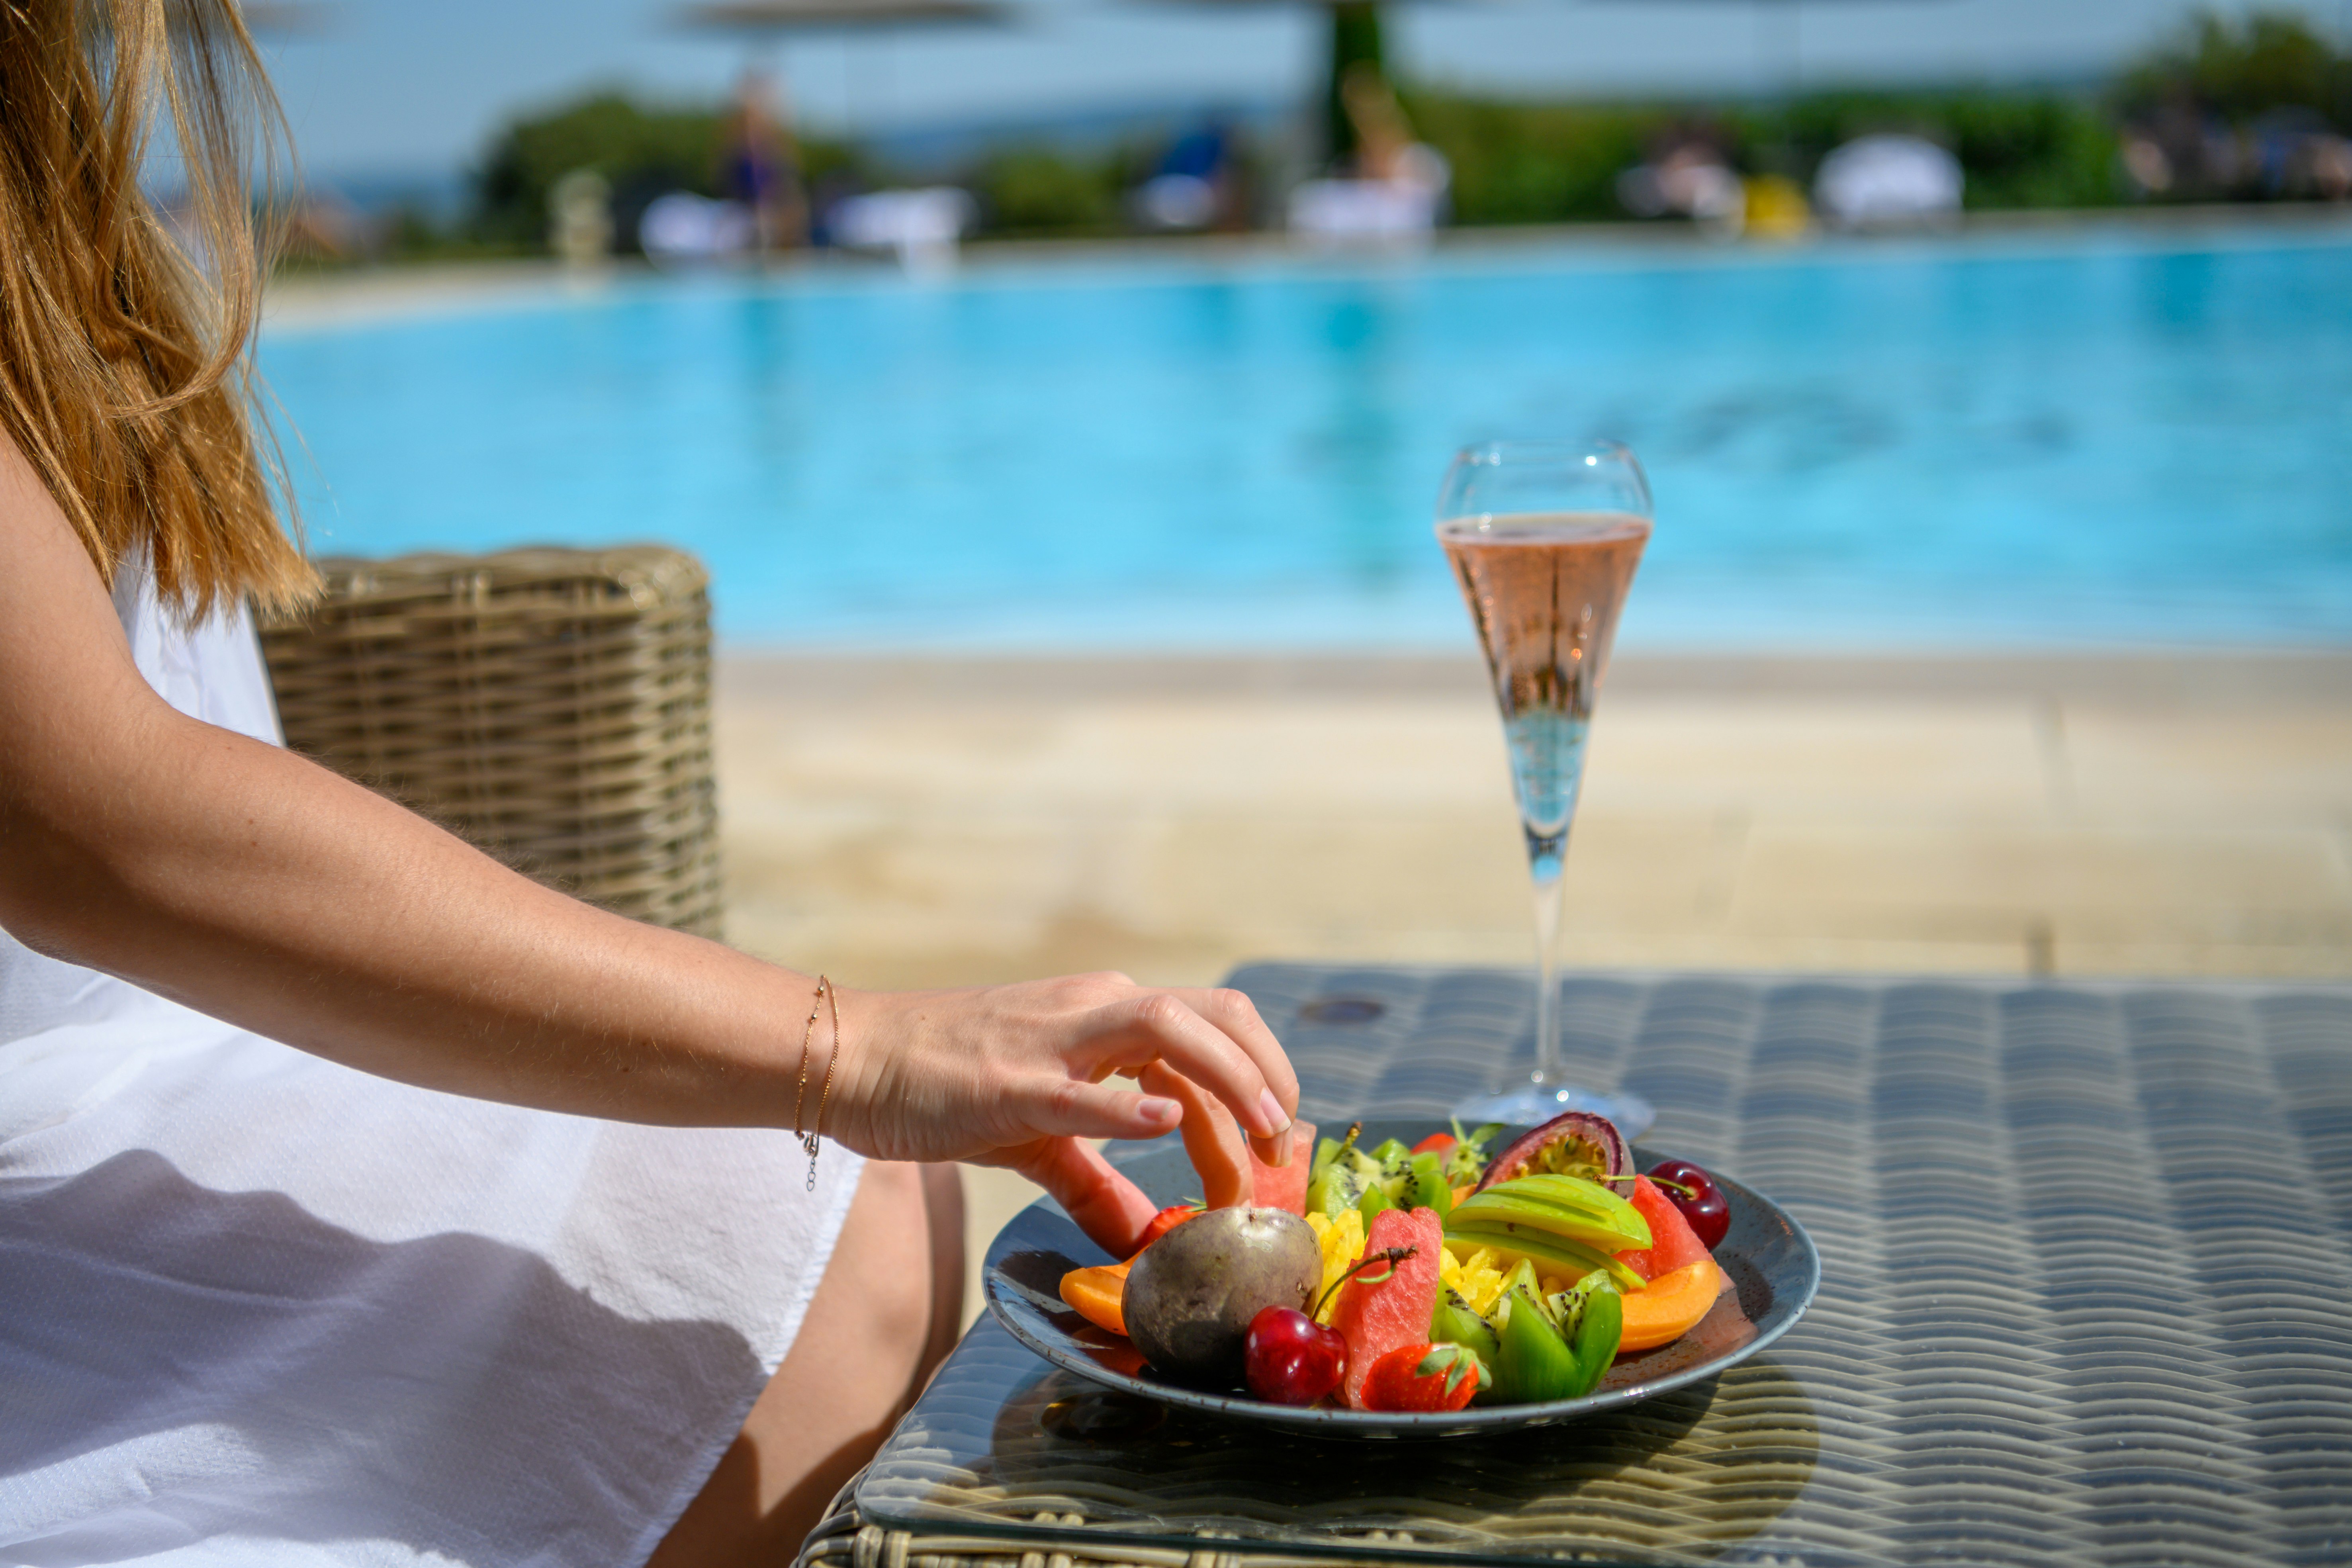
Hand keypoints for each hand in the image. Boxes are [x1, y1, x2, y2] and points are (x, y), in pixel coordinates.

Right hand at [828, 973, 1298, 1255]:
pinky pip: (1080, 1091)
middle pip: (1214, 1017)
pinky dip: (1128, 1106)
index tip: (1269, 1153)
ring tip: (1259, 1136)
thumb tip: (1137, 1236)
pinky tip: (1167, 1118)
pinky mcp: (1009, 1082)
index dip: (1257, 1088)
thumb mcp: (1037, 1134)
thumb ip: (1095, 1180)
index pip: (1212, 1031)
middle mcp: (1093, 1008)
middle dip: (1265, 1079)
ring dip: (1229, 1080)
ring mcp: (1053, 1040)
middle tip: (1278, 1151)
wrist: (857, 1057)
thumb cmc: (944, 1085)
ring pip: (1166, 1029)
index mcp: (1107, 1015)